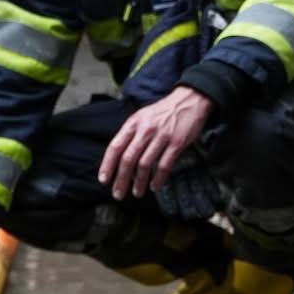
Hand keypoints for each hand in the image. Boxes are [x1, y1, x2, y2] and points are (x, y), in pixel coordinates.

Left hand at [99, 86, 214, 201]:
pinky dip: (158, 179)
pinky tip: (154, 186)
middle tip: (118, 194)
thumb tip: (119, 156)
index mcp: (134, 123)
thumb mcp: (142, 116)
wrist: (189, 100)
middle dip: (121, 179)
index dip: (108, 165)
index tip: (104, 180)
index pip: (115, 146)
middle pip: (128, 159)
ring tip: (137, 192)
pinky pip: (164, 165)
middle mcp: (145, 130)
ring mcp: (162, 137)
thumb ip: (131, 133)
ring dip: (139, 182)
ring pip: (145, 165)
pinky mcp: (177, 143)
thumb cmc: (163, 111)